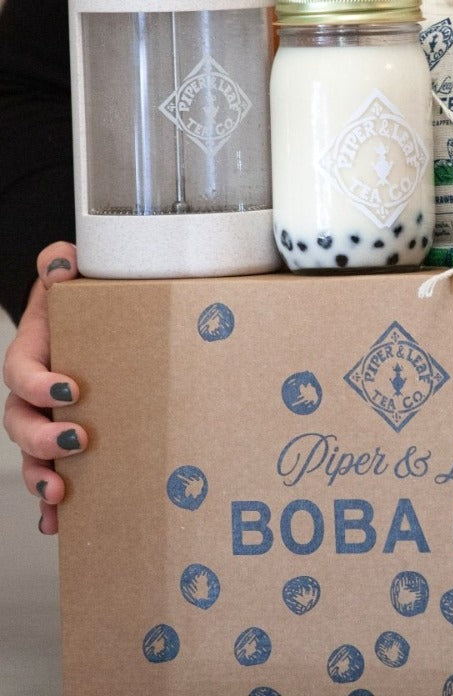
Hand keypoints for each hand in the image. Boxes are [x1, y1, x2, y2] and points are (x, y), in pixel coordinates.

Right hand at [2, 242, 86, 533]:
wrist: (100, 319)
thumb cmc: (85, 302)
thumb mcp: (73, 277)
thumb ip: (62, 264)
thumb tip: (62, 262)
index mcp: (33, 353)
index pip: (20, 372)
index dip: (38, 384)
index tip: (69, 390)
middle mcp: (34, 392)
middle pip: (19, 423)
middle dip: (41, 439)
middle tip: (76, 442)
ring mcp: (47, 420)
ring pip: (30, 456)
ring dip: (40, 477)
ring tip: (59, 494)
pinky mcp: (67, 443)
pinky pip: (50, 476)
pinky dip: (50, 505)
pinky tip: (60, 523)